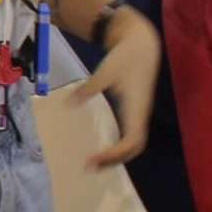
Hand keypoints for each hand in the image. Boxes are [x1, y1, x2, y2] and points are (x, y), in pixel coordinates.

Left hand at [79, 7, 159, 166]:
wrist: (142, 45)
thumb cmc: (125, 58)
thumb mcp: (105, 72)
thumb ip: (89, 89)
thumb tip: (69, 103)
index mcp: (136, 108)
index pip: (131, 140)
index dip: (115, 154)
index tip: (94, 159)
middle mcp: (140, 114)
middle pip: (135, 147)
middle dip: (116, 159)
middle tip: (91, 166)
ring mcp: (139, 113)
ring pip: (135, 143)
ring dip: (118, 155)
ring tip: (96, 162)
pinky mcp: (136, 110)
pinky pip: (132, 135)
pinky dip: (120, 145)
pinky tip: (105, 148)